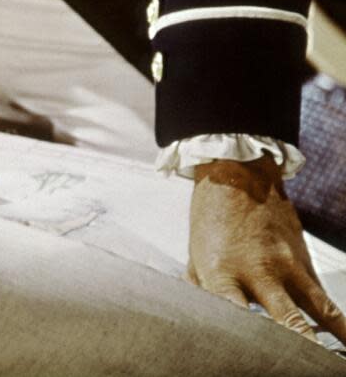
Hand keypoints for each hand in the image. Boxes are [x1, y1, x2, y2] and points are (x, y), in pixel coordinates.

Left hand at [187, 155, 345, 345]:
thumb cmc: (212, 214)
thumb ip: (202, 292)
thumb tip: (200, 323)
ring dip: (334, 341)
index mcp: (222, 270)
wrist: (237, 170)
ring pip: (319, 311)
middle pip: (287, 321)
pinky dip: (336, 321)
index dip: (246, 344)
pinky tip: (344, 339)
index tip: (254, 361)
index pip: (235, 318)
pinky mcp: (304, 258)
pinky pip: (322, 296)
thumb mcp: (196, 254)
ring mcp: (287, 264)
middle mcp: (258, 270)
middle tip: (306, 369)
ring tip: (338, 364)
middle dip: (301, 352)